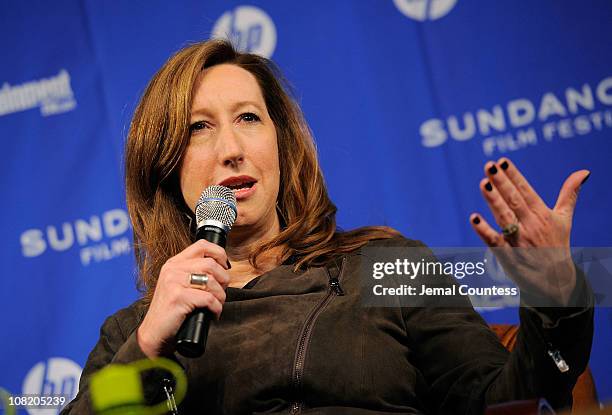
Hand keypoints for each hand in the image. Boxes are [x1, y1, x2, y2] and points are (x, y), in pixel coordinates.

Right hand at [137, 239, 229, 357]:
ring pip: (211, 281)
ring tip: (217, 304)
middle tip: (221, 292)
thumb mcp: (179, 285)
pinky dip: (216, 308)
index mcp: (174, 263)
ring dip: (221, 296)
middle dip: (223, 279)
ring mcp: (173, 282)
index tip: (225, 267)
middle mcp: (172, 269)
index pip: (202, 246)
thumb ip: (194, 273)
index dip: (219, 254)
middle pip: (211, 264)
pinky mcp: (177, 298)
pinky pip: (208, 299)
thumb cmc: (171, 311)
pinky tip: (213, 313)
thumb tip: (223, 268)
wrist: (154, 334)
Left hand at [469, 158, 589, 305]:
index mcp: (543, 215)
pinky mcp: (508, 256)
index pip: (526, 191)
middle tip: (489, 166)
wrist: (556, 282)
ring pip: (504, 218)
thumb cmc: (557, 245)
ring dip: (494, 201)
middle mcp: (531, 227)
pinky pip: (494, 242)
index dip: (514, 176)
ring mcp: (519, 241)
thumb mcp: (564, 219)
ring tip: (483, 183)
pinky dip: (484, 231)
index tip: (502, 161)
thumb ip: (569, 194)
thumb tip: (584, 171)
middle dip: (502, 183)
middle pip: (514, 202)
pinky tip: (474, 218)